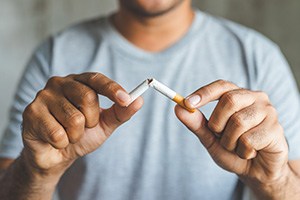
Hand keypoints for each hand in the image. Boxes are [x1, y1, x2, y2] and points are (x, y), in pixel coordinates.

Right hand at [22, 73, 142, 177]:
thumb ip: (120, 112)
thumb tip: (139, 100)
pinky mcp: (31, 113)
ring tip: (68, 134)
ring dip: (76, 135)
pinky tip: (55, 140)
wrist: (57, 155)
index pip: (97, 79)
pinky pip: (58, 133)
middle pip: (87, 97)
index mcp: (79, 82)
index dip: (112, 89)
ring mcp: (43, 96)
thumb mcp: (104, 124)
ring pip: (74, 118)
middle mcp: (60, 83)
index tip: (126, 99)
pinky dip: (62, 143)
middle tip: (83, 127)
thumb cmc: (80, 135)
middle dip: (91, 120)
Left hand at [175, 80, 288, 185]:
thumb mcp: (210, 137)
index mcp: (239, 95)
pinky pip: (249, 140)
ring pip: (238, 122)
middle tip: (220, 136)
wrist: (255, 171)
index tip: (187, 103)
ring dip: (229, 141)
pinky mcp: (276, 129)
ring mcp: (268, 112)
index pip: (221, 86)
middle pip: (229, 101)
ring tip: (237, 147)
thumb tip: (178, 108)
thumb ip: (196, 123)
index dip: (204, 93)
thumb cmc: (233, 149)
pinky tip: (250, 153)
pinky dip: (242, 151)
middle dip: (217, 123)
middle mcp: (255, 98)